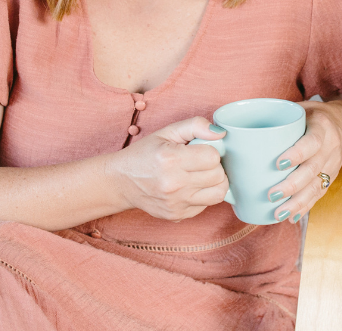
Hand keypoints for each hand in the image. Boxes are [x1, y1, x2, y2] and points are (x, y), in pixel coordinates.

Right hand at [109, 116, 229, 220]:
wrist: (121, 182)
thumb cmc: (144, 154)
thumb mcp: (166, 132)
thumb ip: (195, 126)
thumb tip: (220, 134)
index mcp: (171, 159)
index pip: (213, 157)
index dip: (211, 150)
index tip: (200, 150)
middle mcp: (174, 184)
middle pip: (218, 176)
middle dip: (214, 166)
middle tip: (201, 162)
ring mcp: (176, 203)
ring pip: (219, 194)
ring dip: (215, 182)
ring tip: (202, 175)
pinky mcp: (177, 216)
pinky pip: (206, 205)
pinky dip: (203, 195)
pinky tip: (190, 187)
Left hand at [267, 101, 341, 223]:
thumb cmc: (313, 115)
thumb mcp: (299, 108)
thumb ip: (276, 118)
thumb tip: (236, 129)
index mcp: (322, 126)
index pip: (312, 142)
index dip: (296, 154)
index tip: (277, 164)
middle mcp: (331, 147)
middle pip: (312, 170)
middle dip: (291, 186)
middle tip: (271, 195)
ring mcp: (333, 165)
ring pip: (316, 187)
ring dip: (296, 203)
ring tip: (278, 213)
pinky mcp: (331, 178)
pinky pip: (318, 195)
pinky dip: (304, 207)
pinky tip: (291, 217)